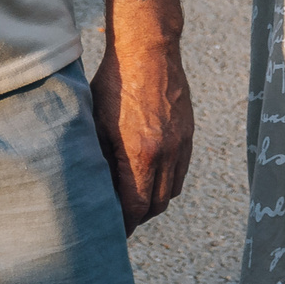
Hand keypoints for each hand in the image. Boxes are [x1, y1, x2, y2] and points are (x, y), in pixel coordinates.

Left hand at [91, 31, 193, 231]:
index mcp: (141, 154)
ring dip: (154, 200)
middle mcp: (166, 153)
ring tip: (134, 199)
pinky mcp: (189, 133)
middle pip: (157, 205)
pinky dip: (167, 180)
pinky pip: (181, 170)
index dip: (124, 225)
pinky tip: (150, 174)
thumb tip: (95, 190)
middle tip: (120, 220)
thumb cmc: (114, 84)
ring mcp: (181, 144)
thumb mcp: (96, 123)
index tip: (112, 233)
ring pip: (172, 190)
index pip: (135, 207)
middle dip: (138, 217)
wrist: (148, 50)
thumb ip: (99, 160)